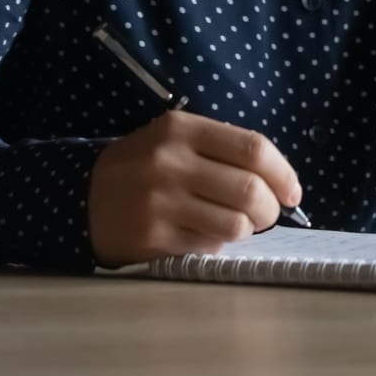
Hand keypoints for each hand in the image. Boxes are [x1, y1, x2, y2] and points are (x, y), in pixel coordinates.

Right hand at [87, 110, 301, 267]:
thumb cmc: (144, 167)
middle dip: (270, 208)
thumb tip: (280, 181)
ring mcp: (160, 202)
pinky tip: (205, 235)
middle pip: (249, 189)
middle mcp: (170, 162)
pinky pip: (209, 246)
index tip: (292, 192)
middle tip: (266, 214)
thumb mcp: (176, 140)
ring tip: (237, 226)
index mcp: (182, 129)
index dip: (284, 173)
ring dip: (247, 230)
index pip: (253, 148)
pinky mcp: (152, 237)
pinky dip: (218, 244)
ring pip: (235, 224)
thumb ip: (223, 150)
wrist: (83, 199)